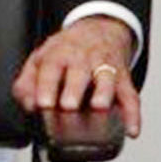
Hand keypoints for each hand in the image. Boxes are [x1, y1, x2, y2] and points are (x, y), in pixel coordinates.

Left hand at [11, 15, 140, 136]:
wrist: (98, 30)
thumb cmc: (66, 52)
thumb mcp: (40, 59)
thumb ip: (27, 83)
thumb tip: (28, 106)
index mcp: (59, 54)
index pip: (51, 67)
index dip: (46, 86)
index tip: (43, 104)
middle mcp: (83, 59)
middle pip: (79, 71)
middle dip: (74, 89)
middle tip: (68, 106)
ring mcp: (105, 67)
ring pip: (108, 79)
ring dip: (105, 93)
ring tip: (99, 107)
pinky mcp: (123, 79)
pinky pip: (131, 97)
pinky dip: (134, 114)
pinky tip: (132, 130)